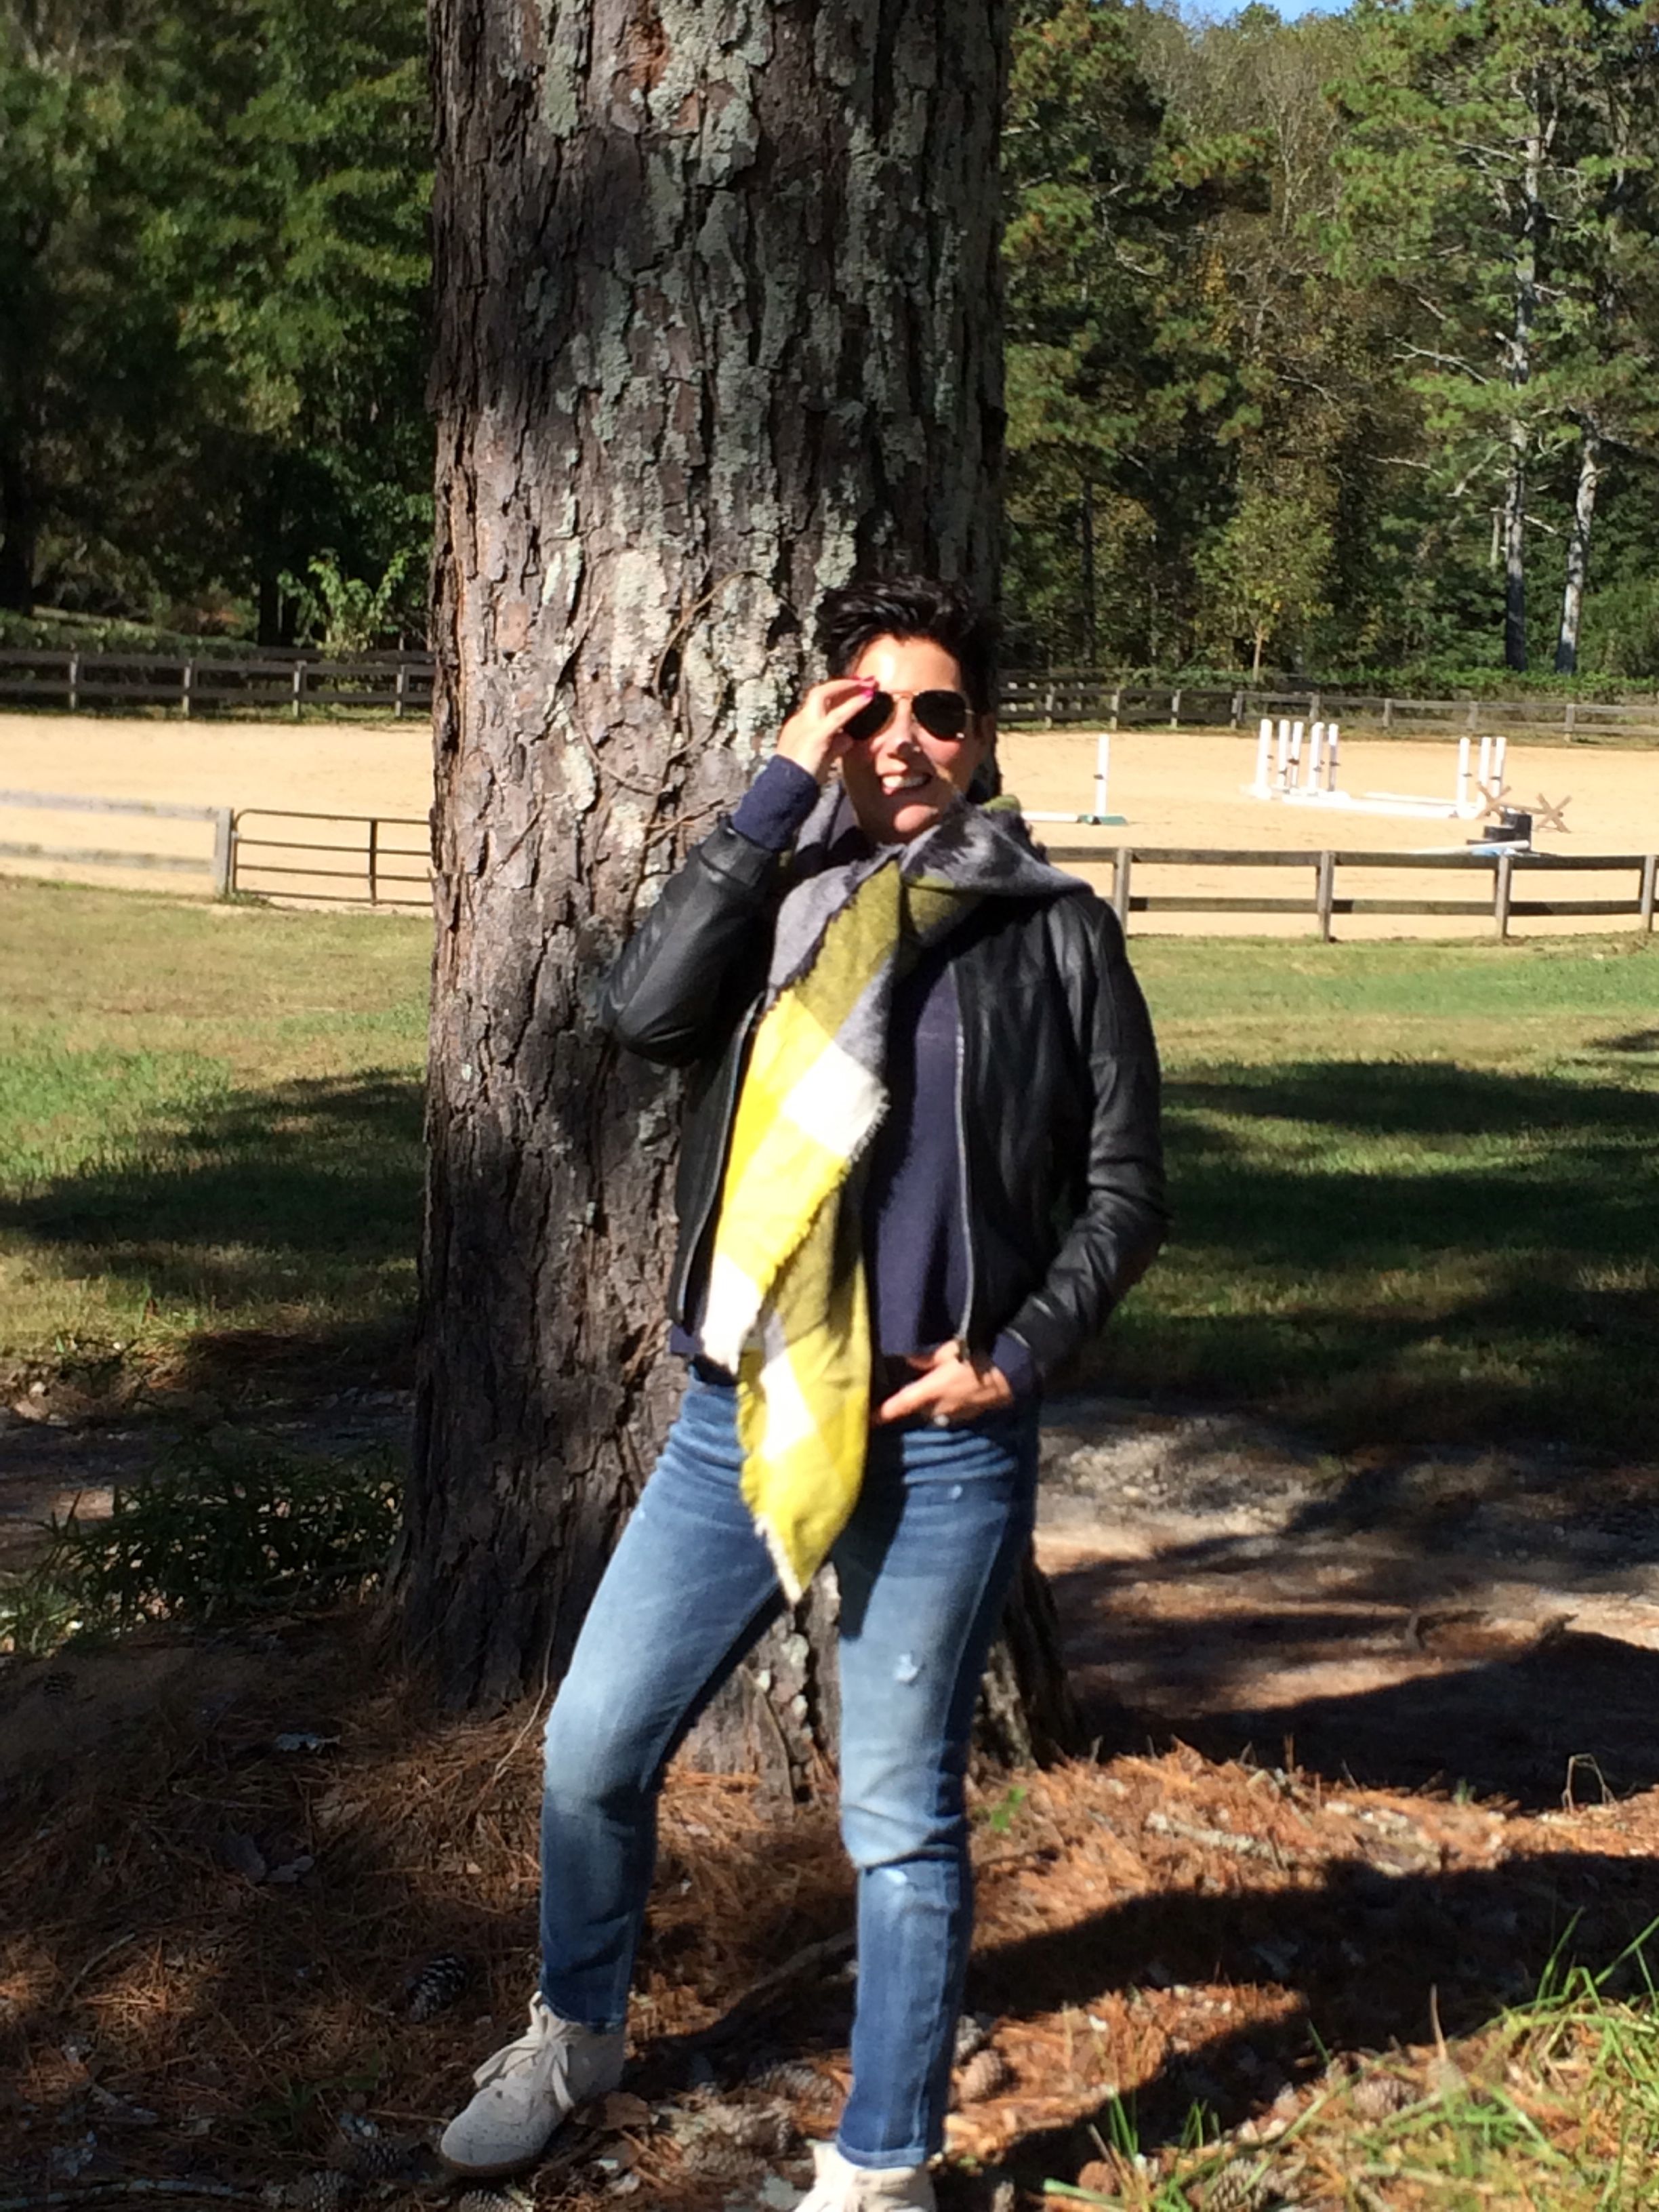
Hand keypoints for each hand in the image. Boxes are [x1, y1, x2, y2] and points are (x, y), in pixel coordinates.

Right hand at [776, 676, 878, 783]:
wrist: (785, 790)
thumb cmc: (801, 780)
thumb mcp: (820, 758)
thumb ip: (834, 746)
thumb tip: (848, 738)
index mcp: (798, 726)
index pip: (817, 703)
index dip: (836, 694)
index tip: (852, 689)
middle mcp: (800, 721)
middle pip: (819, 693)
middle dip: (842, 684)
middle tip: (864, 680)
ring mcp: (806, 725)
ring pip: (824, 695)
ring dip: (847, 687)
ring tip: (869, 683)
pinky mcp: (816, 735)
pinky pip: (838, 715)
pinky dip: (854, 705)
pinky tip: (867, 699)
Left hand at [872, 1339, 1014, 1426]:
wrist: (1012, 1373)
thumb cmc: (978, 1357)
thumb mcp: (949, 1351)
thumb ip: (926, 1358)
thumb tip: (906, 1360)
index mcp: (932, 1390)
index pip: (901, 1404)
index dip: (882, 1413)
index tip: (868, 1420)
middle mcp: (940, 1407)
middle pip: (916, 1410)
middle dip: (909, 1404)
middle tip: (902, 1394)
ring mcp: (956, 1414)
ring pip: (933, 1412)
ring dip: (929, 1404)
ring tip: (929, 1391)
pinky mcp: (970, 1415)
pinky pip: (950, 1412)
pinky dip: (946, 1405)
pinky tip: (951, 1393)